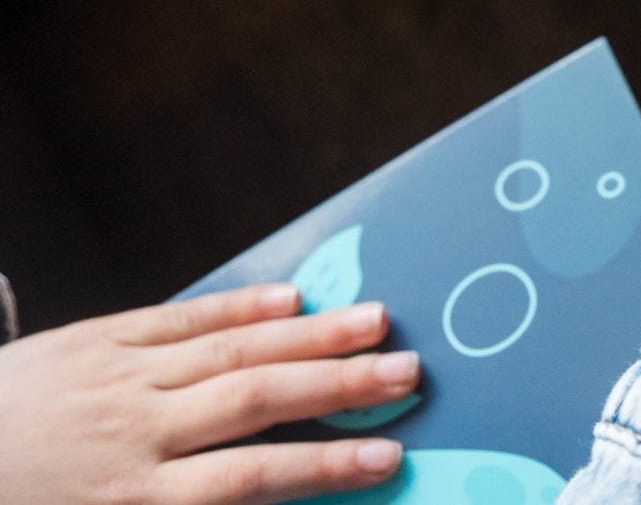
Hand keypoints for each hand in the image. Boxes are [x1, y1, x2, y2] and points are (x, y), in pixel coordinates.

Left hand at [0, 284, 420, 504]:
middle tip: (407, 374)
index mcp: (134, 501)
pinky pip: (173, 322)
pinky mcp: (91, 343)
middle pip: (255, 403)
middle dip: (338, 387)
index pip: (252, 478)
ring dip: (308, 336)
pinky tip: (288, 299)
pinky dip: (235, 308)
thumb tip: (262, 493)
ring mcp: (114, 382)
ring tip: (376, 322)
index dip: (325, 466)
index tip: (387, 459)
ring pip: (228, 352)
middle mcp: (135, 436)